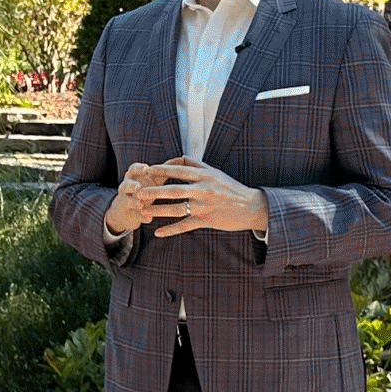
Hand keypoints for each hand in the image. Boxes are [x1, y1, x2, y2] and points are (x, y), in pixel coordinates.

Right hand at [102, 162, 169, 236]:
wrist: (128, 210)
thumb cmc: (146, 189)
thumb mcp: (154, 180)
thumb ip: (165, 170)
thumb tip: (181, 158)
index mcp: (135, 177)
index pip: (134, 169)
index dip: (139, 169)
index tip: (147, 169)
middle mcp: (128, 187)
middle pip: (126, 183)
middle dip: (131, 185)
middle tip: (138, 187)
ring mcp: (126, 201)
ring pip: (126, 200)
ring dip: (134, 202)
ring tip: (141, 204)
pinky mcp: (129, 214)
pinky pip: (135, 215)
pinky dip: (142, 217)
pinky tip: (148, 218)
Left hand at [141, 157, 269, 237]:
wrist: (251, 207)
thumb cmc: (230, 188)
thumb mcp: (215, 172)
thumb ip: (195, 164)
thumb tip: (176, 158)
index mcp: (205, 176)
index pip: (179, 170)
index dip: (162, 169)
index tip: (147, 169)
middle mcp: (204, 190)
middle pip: (174, 190)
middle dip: (154, 192)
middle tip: (139, 192)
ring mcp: (205, 207)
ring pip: (177, 209)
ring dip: (158, 211)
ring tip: (143, 211)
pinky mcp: (206, 221)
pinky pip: (185, 226)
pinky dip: (170, 230)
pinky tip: (157, 232)